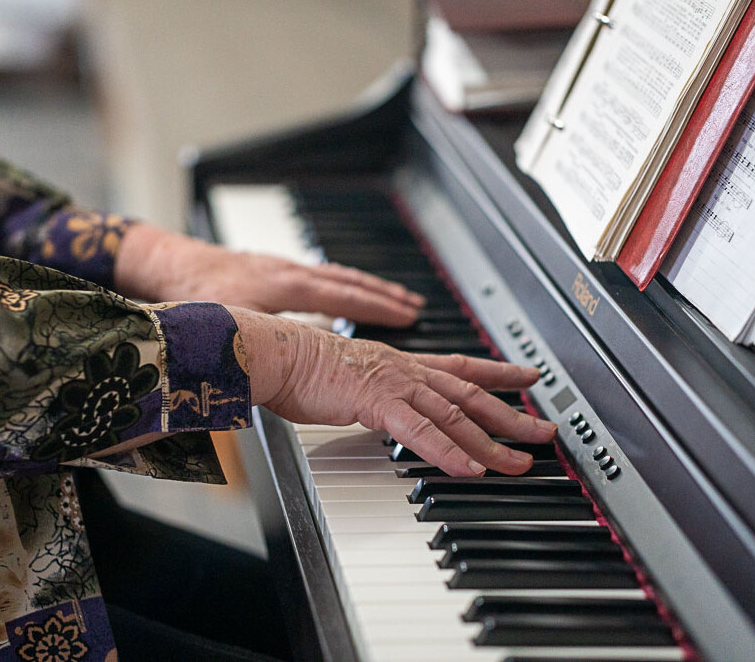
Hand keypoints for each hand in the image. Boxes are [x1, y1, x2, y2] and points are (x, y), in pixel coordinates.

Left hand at [115, 222, 423, 326]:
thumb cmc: (196, 295)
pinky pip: (321, 274)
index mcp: (285, 287)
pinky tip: (348, 293)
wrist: (169, 265)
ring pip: (337, 275)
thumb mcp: (232, 326)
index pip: (343, 297)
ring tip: (395, 297)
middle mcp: (290, 272)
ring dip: (368, 286)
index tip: (409, 313)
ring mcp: (283, 267)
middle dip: (384, 293)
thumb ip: (263, 345)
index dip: (378, 307)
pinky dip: (343, 283)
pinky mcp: (274, 268)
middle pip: (348, 281)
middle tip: (415, 304)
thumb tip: (284, 372)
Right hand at [230, 307, 556, 476]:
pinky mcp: (378, 402)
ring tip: (519, 461)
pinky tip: (471, 468)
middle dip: (512, 414)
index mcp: (401, 363)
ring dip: (491, 441)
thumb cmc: (303, 367)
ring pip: (456, 415)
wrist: (277, 353)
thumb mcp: (351, 376)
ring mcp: (395, 384)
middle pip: (471, 393)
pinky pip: (421, 431)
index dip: (499, 371)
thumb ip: (374, 391)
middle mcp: (406, 370)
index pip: (461, 366)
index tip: (528, 375)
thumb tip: (382, 405)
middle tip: (544, 430)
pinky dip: (449, 451)